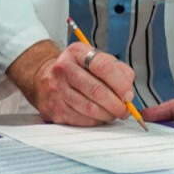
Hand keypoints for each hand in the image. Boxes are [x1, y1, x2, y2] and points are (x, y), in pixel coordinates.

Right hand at [7, 40, 138, 126]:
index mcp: (77, 52)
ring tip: (113, 114)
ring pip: (89, 108)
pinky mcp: (54, 109)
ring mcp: (56, 89)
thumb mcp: (97, 60)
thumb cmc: (78, 70)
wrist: (44, 78)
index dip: (120, 83)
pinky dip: (95, 121)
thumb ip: (118, 71)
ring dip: (107, 115)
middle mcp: (63, 68)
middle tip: (125, 110)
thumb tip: (128, 93)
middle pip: (96, 90)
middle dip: (116, 104)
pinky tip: (99, 117)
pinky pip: (81, 120)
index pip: (103, 66)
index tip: (129, 96)